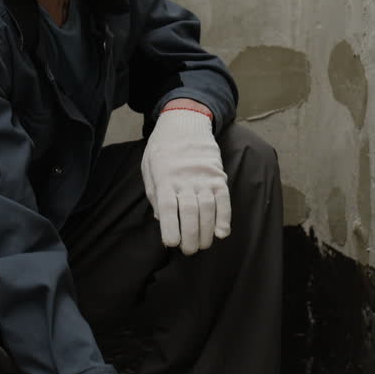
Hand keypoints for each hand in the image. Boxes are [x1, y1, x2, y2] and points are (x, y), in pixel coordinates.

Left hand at [140, 102, 230, 254]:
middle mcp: (185, 180)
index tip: (171, 243)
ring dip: (207, 231)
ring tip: (204, 245)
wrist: (185, 123)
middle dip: (191, 236)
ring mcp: (204, 178)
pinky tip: (222, 232)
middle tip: (189, 250)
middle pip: (190, 213)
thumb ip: (154, 194)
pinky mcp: (218, 176)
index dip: (171, 228)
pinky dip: (225, 217)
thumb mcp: (149, 168)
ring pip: (208, 209)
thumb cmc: (162, 149)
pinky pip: (224, 199)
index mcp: (165, 179)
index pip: (169, 208)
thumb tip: (162, 219)